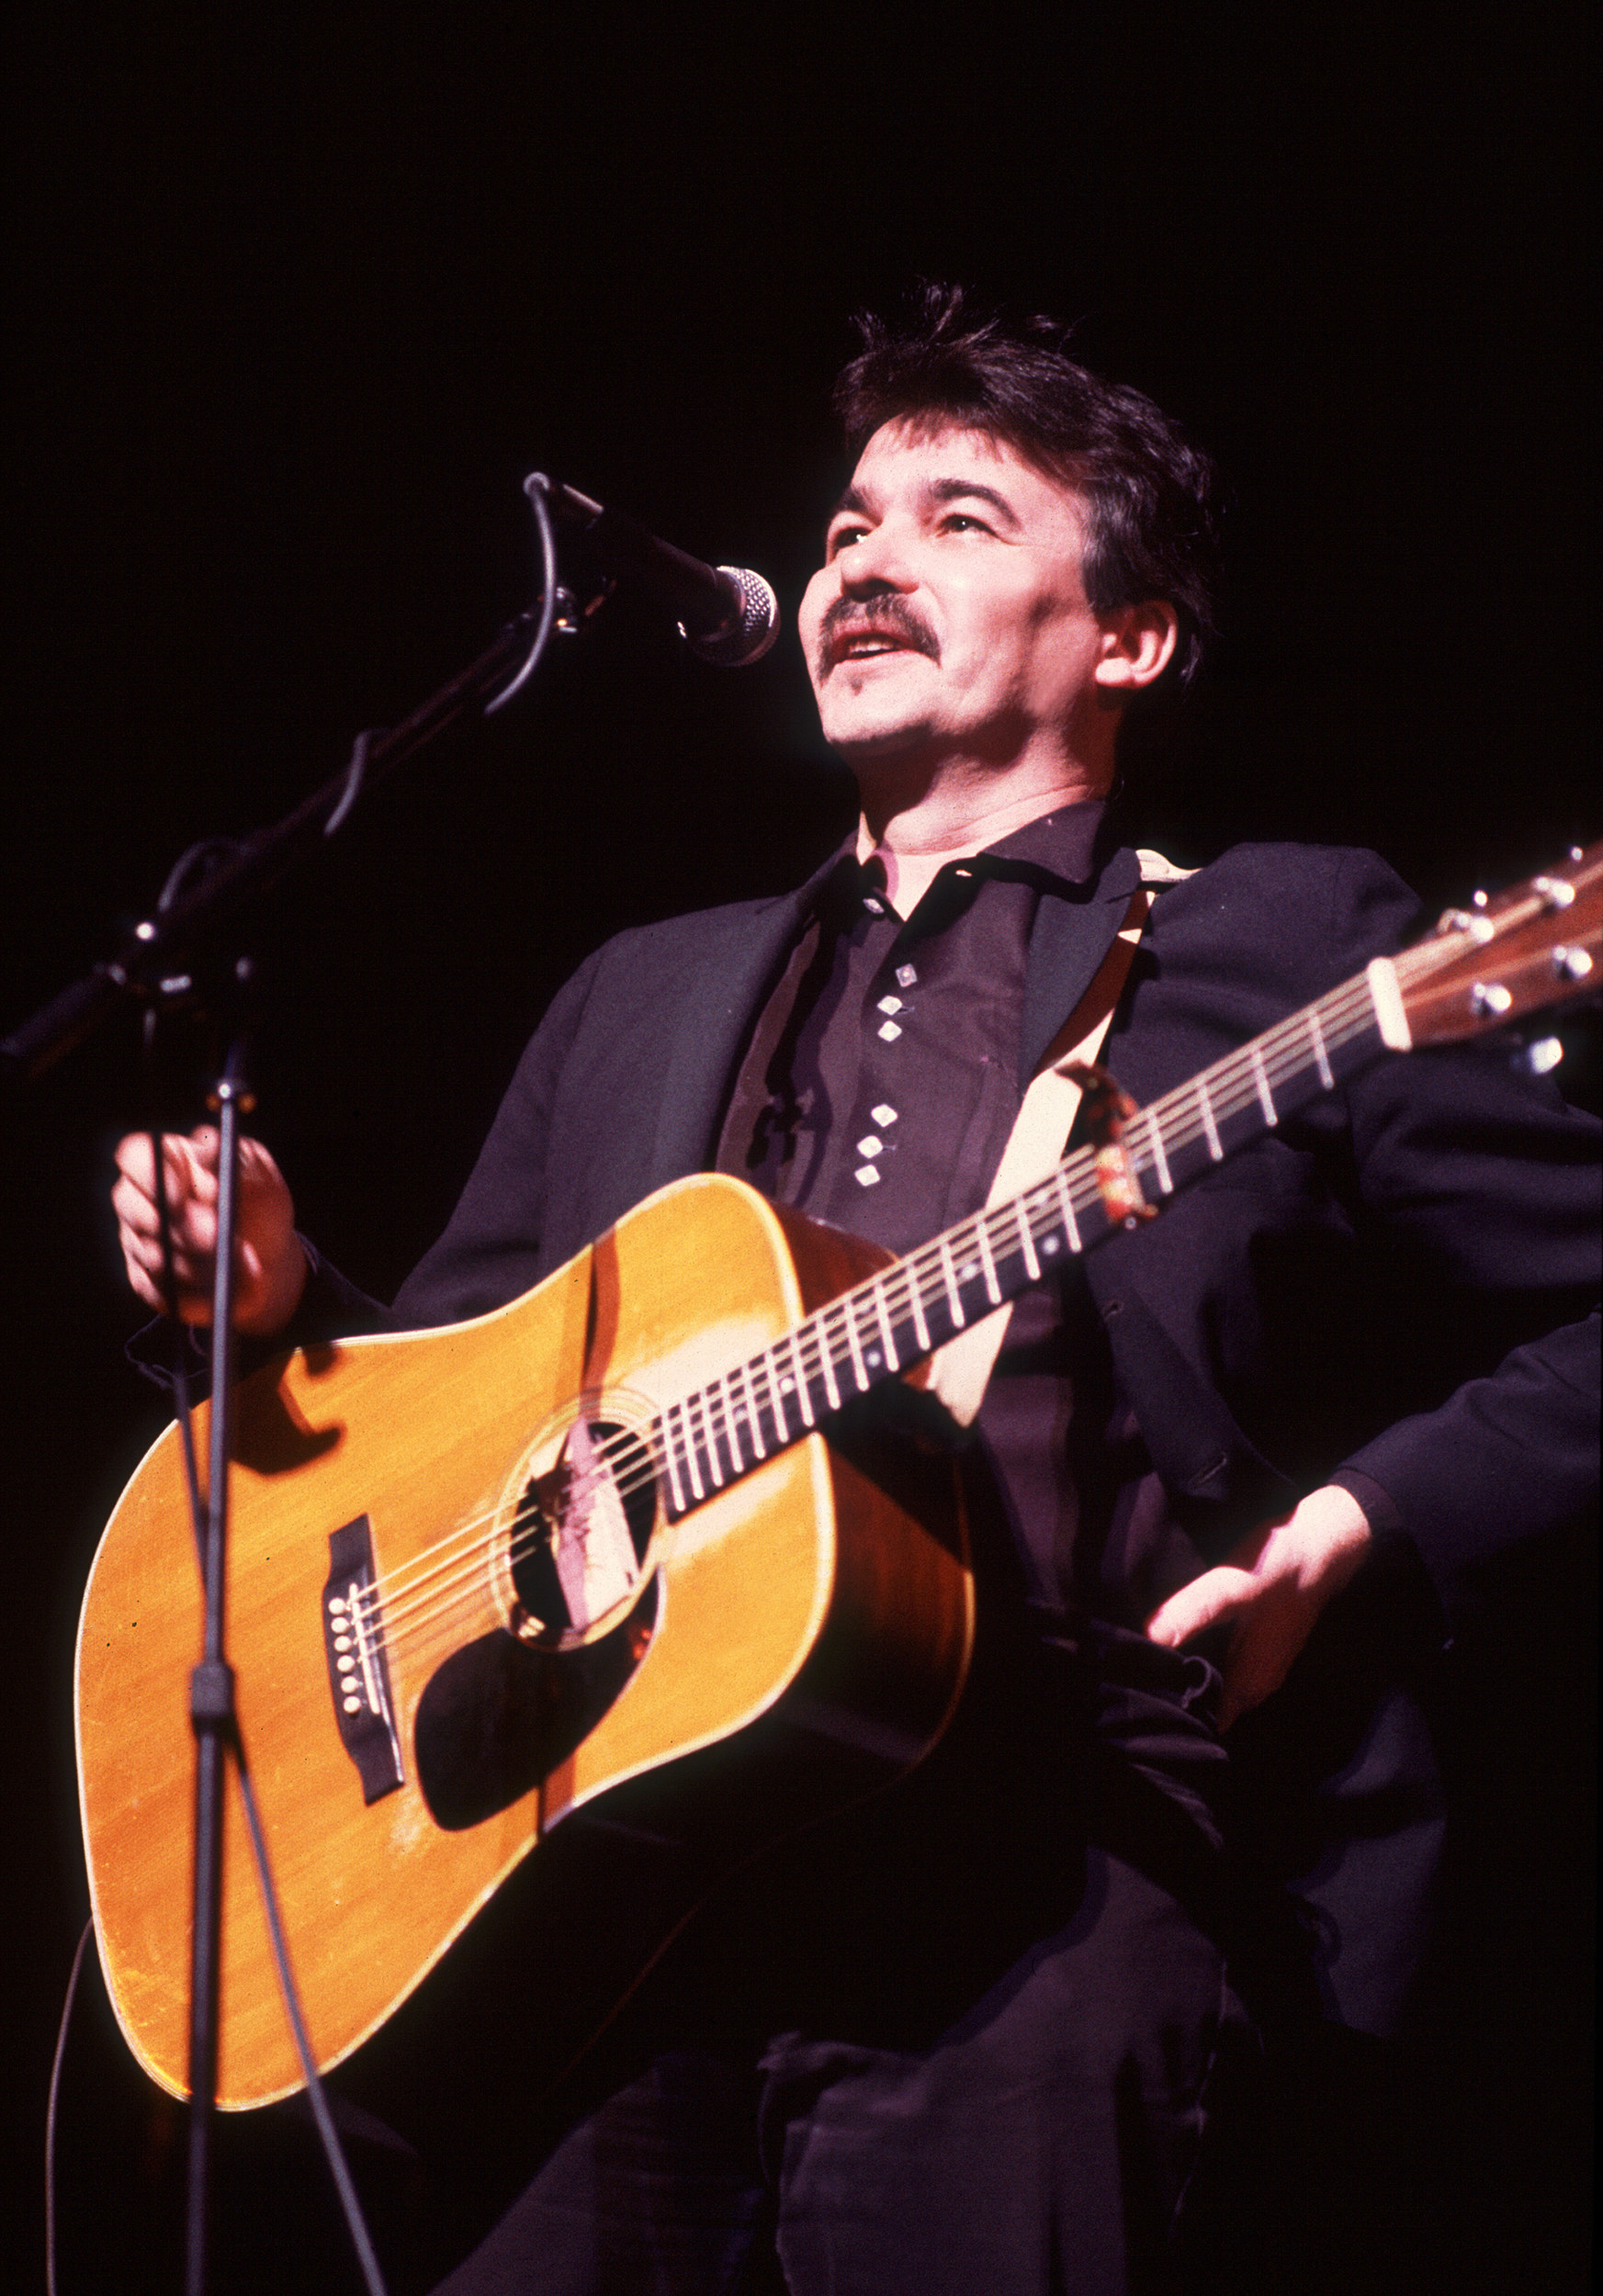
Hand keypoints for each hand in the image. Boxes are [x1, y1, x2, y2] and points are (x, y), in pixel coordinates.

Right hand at [112, 1126, 308, 1337]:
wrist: (270, 1262)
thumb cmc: (261, 1207)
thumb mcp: (260, 1178)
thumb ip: (232, 1160)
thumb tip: (206, 1153)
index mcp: (167, 1160)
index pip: (134, 1155)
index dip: (149, 1174)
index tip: (180, 1196)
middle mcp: (143, 1198)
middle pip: (131, 1205)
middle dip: (179, 1224)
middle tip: (217, 1236)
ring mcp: (138, 1239)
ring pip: (150, 1250)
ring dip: (197, 1260)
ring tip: (239, 1260)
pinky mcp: (146, 1280)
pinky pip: (158, 1287)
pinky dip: (194, 1290)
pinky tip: (222, 1284)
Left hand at [1145, 1485, 1372, 1728]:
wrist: (1326, 1542)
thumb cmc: (1282, 1565)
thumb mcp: (1235, 1586)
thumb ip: (1196, 1610)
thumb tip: (1152, 1638)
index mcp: (1255, 1674)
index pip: (1217, 1715)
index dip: (1188, 1710)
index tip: (1157, 1696)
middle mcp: (1264, 1675)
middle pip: (1223, 1702)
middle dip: (1192, 1695)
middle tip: (1153, 1678)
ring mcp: (1269, 1657)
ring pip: (1231, 1684)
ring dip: (1204, 1678)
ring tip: (1166, 1665)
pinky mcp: (1268, 1639)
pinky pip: (1237, 1664)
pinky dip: (1216, 1660)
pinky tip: (1195, 1644)